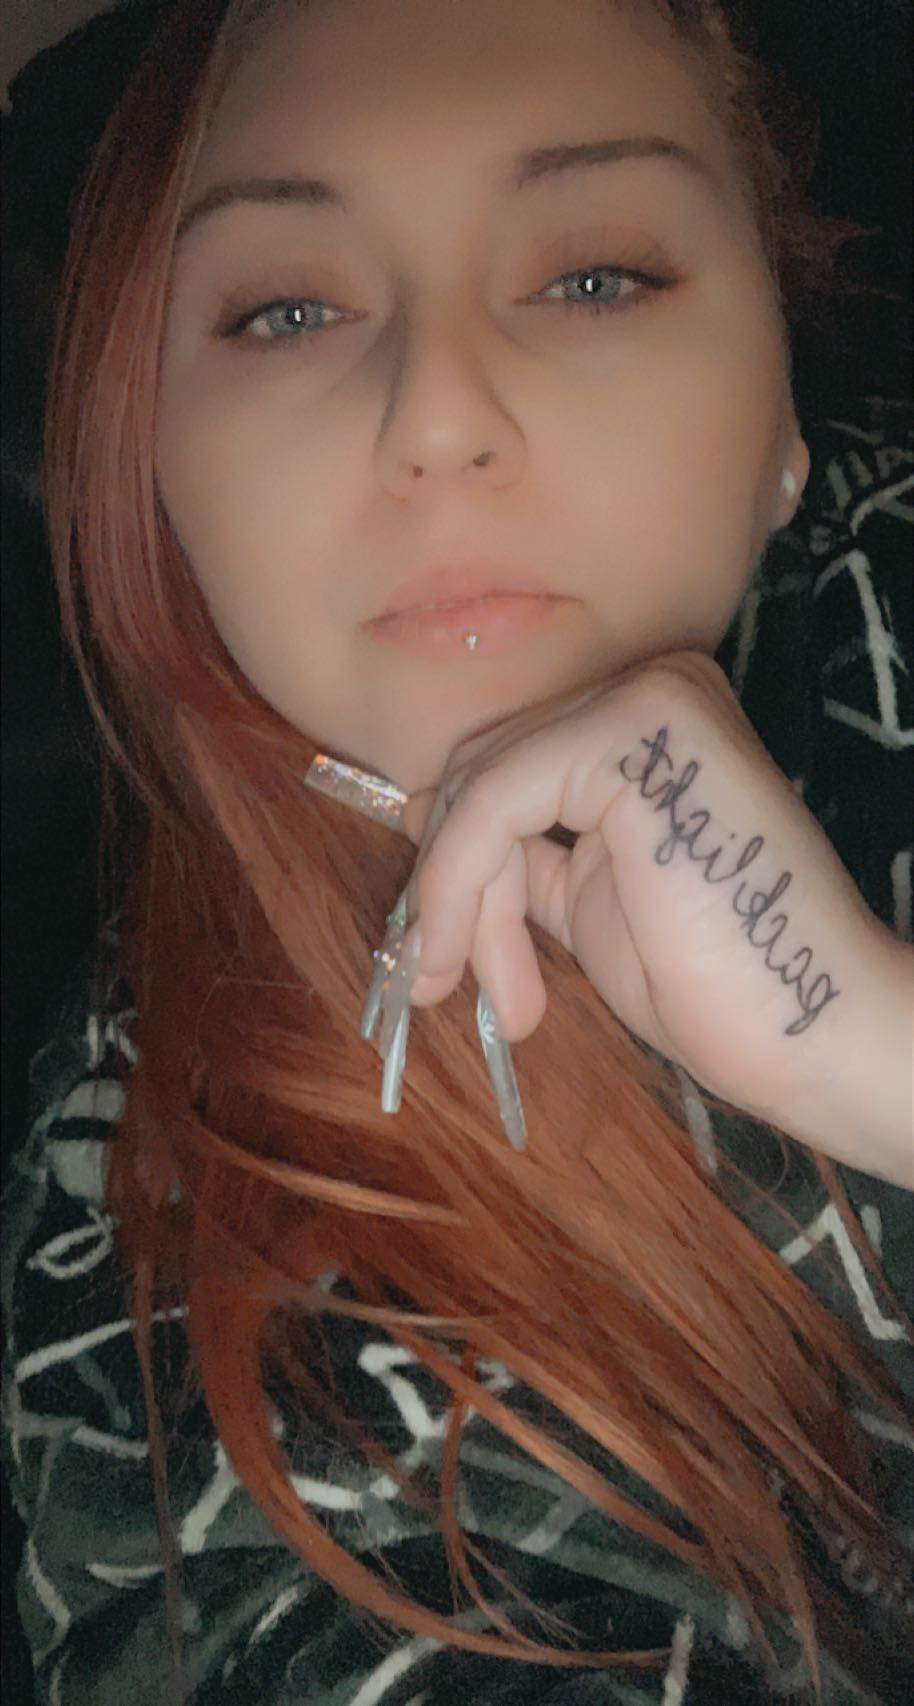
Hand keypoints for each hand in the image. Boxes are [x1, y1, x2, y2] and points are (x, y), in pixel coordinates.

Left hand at [400, 650, 900, 1144]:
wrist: (817, 1033)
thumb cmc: (717, 981)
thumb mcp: (584, 901)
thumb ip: (515, 853)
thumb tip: (417, 811)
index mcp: (651, 721)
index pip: (507, 765)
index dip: (456, 865)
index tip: (437, 956)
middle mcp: (652, 688)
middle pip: (483, 770)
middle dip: (456, 891)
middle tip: (447, 983)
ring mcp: (645, 698)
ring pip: (479, 790)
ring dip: (458, 906)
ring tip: (499, 1000)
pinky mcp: (631, 729)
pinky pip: (492, 803)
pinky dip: (457, 888)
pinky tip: (463, 964)